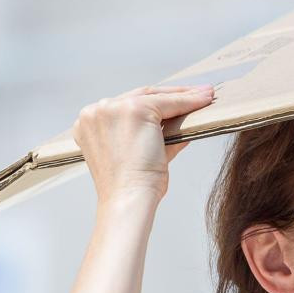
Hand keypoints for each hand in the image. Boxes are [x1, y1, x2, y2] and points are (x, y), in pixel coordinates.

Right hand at [72, 83, 216, 204]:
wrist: (129, 199)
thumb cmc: (132, 187)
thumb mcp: (140, 155)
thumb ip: (157, 137)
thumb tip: (183, 124)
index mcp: (88, 124)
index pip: (125, 107)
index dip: (152, 103)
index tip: (174, 101)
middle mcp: (94, 112)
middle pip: (139, 96)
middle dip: (171, 95)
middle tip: (197, 93)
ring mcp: (111, 108)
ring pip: (154, 96)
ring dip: (182, 95)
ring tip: (205, 95)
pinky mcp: (133, 109)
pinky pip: (167, 102)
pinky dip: (188, 101)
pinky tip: (204, 99)